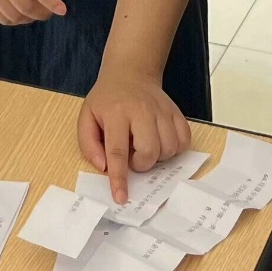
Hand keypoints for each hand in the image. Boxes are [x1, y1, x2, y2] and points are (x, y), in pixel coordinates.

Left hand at [78, 69, 189, 204]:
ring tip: (145, 144)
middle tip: (132, 154)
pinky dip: (174, 148)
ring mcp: (162, 111)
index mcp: (116, 113)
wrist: (130, 74)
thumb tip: (104, 168)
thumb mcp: (87, 117)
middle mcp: (141, 111)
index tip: (120, 197)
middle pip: (149, 152)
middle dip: (141, 163)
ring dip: (157, 156)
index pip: (117, 151)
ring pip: (169, 149)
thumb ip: (89, 144)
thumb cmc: (107, 100)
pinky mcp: (176, 113)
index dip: (119, 178)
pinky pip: (184, 141)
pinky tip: (161, 142)